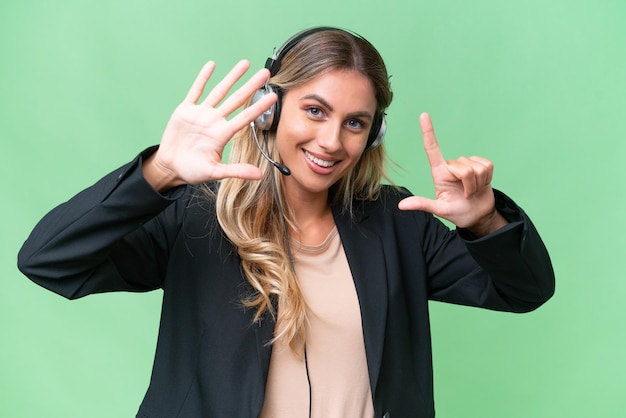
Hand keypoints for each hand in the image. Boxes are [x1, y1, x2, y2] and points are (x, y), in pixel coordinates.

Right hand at [143, 60, 277, 190]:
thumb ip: (236, 171)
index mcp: (222, 134)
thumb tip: (259, 176)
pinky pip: (196, 91)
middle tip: (266, 72)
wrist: (171, 166)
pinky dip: (203, 78)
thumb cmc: (193, 170)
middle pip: (236, 99)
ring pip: (219, 91)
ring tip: (245, 64)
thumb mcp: (215, 173)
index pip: (245, 118)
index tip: (272, 97)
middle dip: (251, 85)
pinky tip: (212, 66)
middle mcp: (214, 121)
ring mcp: (201, 114)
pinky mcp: (185, 110)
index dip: (258, 107)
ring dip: (231, 77)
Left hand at [398, 113, 507, 235]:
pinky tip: (482, 185)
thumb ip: (422, 204)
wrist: (478, 215)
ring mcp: (467, 164)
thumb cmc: (458, 212)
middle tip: (466, 195)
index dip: (428, 132)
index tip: (423, 115)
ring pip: (476, 167)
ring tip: (472, 191)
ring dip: (477, 183)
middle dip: (468, 184)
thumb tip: (401, 206)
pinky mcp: (481, 164)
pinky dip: (487, 179)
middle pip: (463, 168)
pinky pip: (487, 165)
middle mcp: (452, 165)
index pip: (432, 149)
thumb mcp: (439, 209)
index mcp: (439, 173)